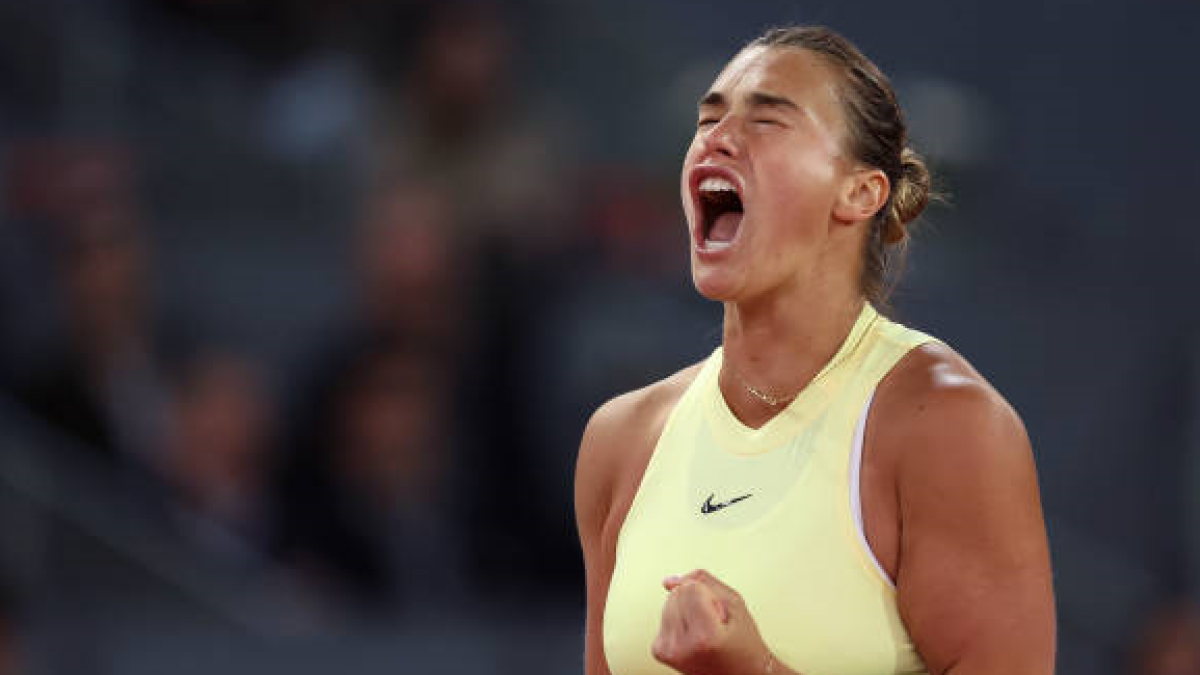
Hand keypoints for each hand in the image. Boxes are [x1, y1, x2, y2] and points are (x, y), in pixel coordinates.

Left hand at [651, 569, 775, 674]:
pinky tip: (694, 635)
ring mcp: (668, 651)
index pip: (690, 588)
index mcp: (704, 637)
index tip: (720, 615)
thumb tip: (668, 581)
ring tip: (706, 630)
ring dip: (686, 610)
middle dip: (696, 601)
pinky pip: (663, 616)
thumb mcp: (735, 604)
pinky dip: (679, 620)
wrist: (740, 674)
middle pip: (676, 594)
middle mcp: (681, 647)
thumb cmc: (743, 643)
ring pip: (668, 602)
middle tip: (715, 624)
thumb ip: (704, 581)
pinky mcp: (660, 651)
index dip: (709, 594)